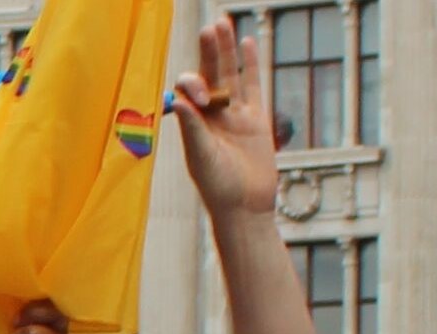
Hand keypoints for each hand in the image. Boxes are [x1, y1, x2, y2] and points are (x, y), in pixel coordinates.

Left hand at [167, 16, 277, 216]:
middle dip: (208, 52)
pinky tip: (248, 42)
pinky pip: (253, 86)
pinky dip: (251, 65)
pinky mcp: (256, 120)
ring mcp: (235, 115)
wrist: (246, 207)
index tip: (204, 98)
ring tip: (222, 24)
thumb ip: (193, 129)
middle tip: (209, 27)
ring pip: (231, 75)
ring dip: (227, 51)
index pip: (190, 91)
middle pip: (209, 74)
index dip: (195, 86)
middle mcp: (211, 115)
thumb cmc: (218, 187)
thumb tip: (180, 100)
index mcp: (193, 122)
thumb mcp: (202, 157)